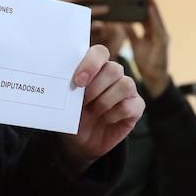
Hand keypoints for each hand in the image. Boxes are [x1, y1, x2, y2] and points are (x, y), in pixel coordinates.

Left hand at [62, 44, 143, 171]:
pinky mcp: (136, 107)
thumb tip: (59, 81)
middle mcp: (113, 76)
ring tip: (93, 112)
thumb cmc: (72, 116)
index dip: (91, 63)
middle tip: (83, 101)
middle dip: (96, 87)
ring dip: (105, 101)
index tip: (78, 81)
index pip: (100, 52)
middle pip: (114, 69)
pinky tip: (106, 120)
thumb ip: (67, 89)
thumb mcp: (65, 102)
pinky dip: (115, 115)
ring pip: (126, 85)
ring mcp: (127, 91)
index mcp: (95, 68)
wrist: (80, 142)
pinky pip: (131, 105)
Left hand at [128, 0, 169, 98]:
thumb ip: (131, 32)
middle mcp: (159, 31)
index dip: (142, 4)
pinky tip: (148, 8)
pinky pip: (157, 26)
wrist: (154, 78)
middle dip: (148, 1)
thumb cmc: (146, 61)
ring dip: (152, 6)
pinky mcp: (163, 41)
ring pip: (156, 18)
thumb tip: (122, 21)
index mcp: (152, 32)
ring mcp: (162, 36)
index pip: (146, 15)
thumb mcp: (135, 44)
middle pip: (152, 13)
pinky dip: (154, 17)